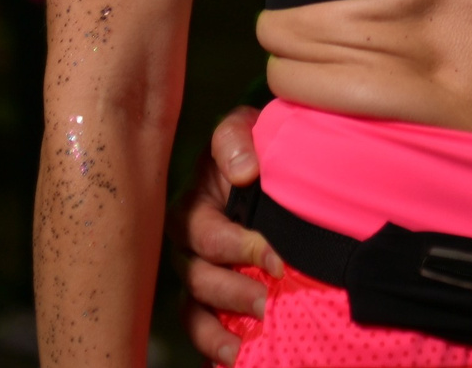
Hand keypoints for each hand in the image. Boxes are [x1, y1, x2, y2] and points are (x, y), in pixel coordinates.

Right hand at [169, 105, 284, 366]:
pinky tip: (232, 356)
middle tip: (268, 300)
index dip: (234, 247)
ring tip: (245, 342)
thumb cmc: (260, 144)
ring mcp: (200, 273)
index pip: (201, 232)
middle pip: (196, 276)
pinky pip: (201, 327)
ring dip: (217, 326)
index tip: (274, 256)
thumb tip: (242, 170)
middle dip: (231, 290)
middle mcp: (190, 244)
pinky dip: (213, 345)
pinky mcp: (214, 297)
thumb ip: (237, 137)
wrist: (281, 161)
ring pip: (193, 308)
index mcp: (193, 204)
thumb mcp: (247, 127)